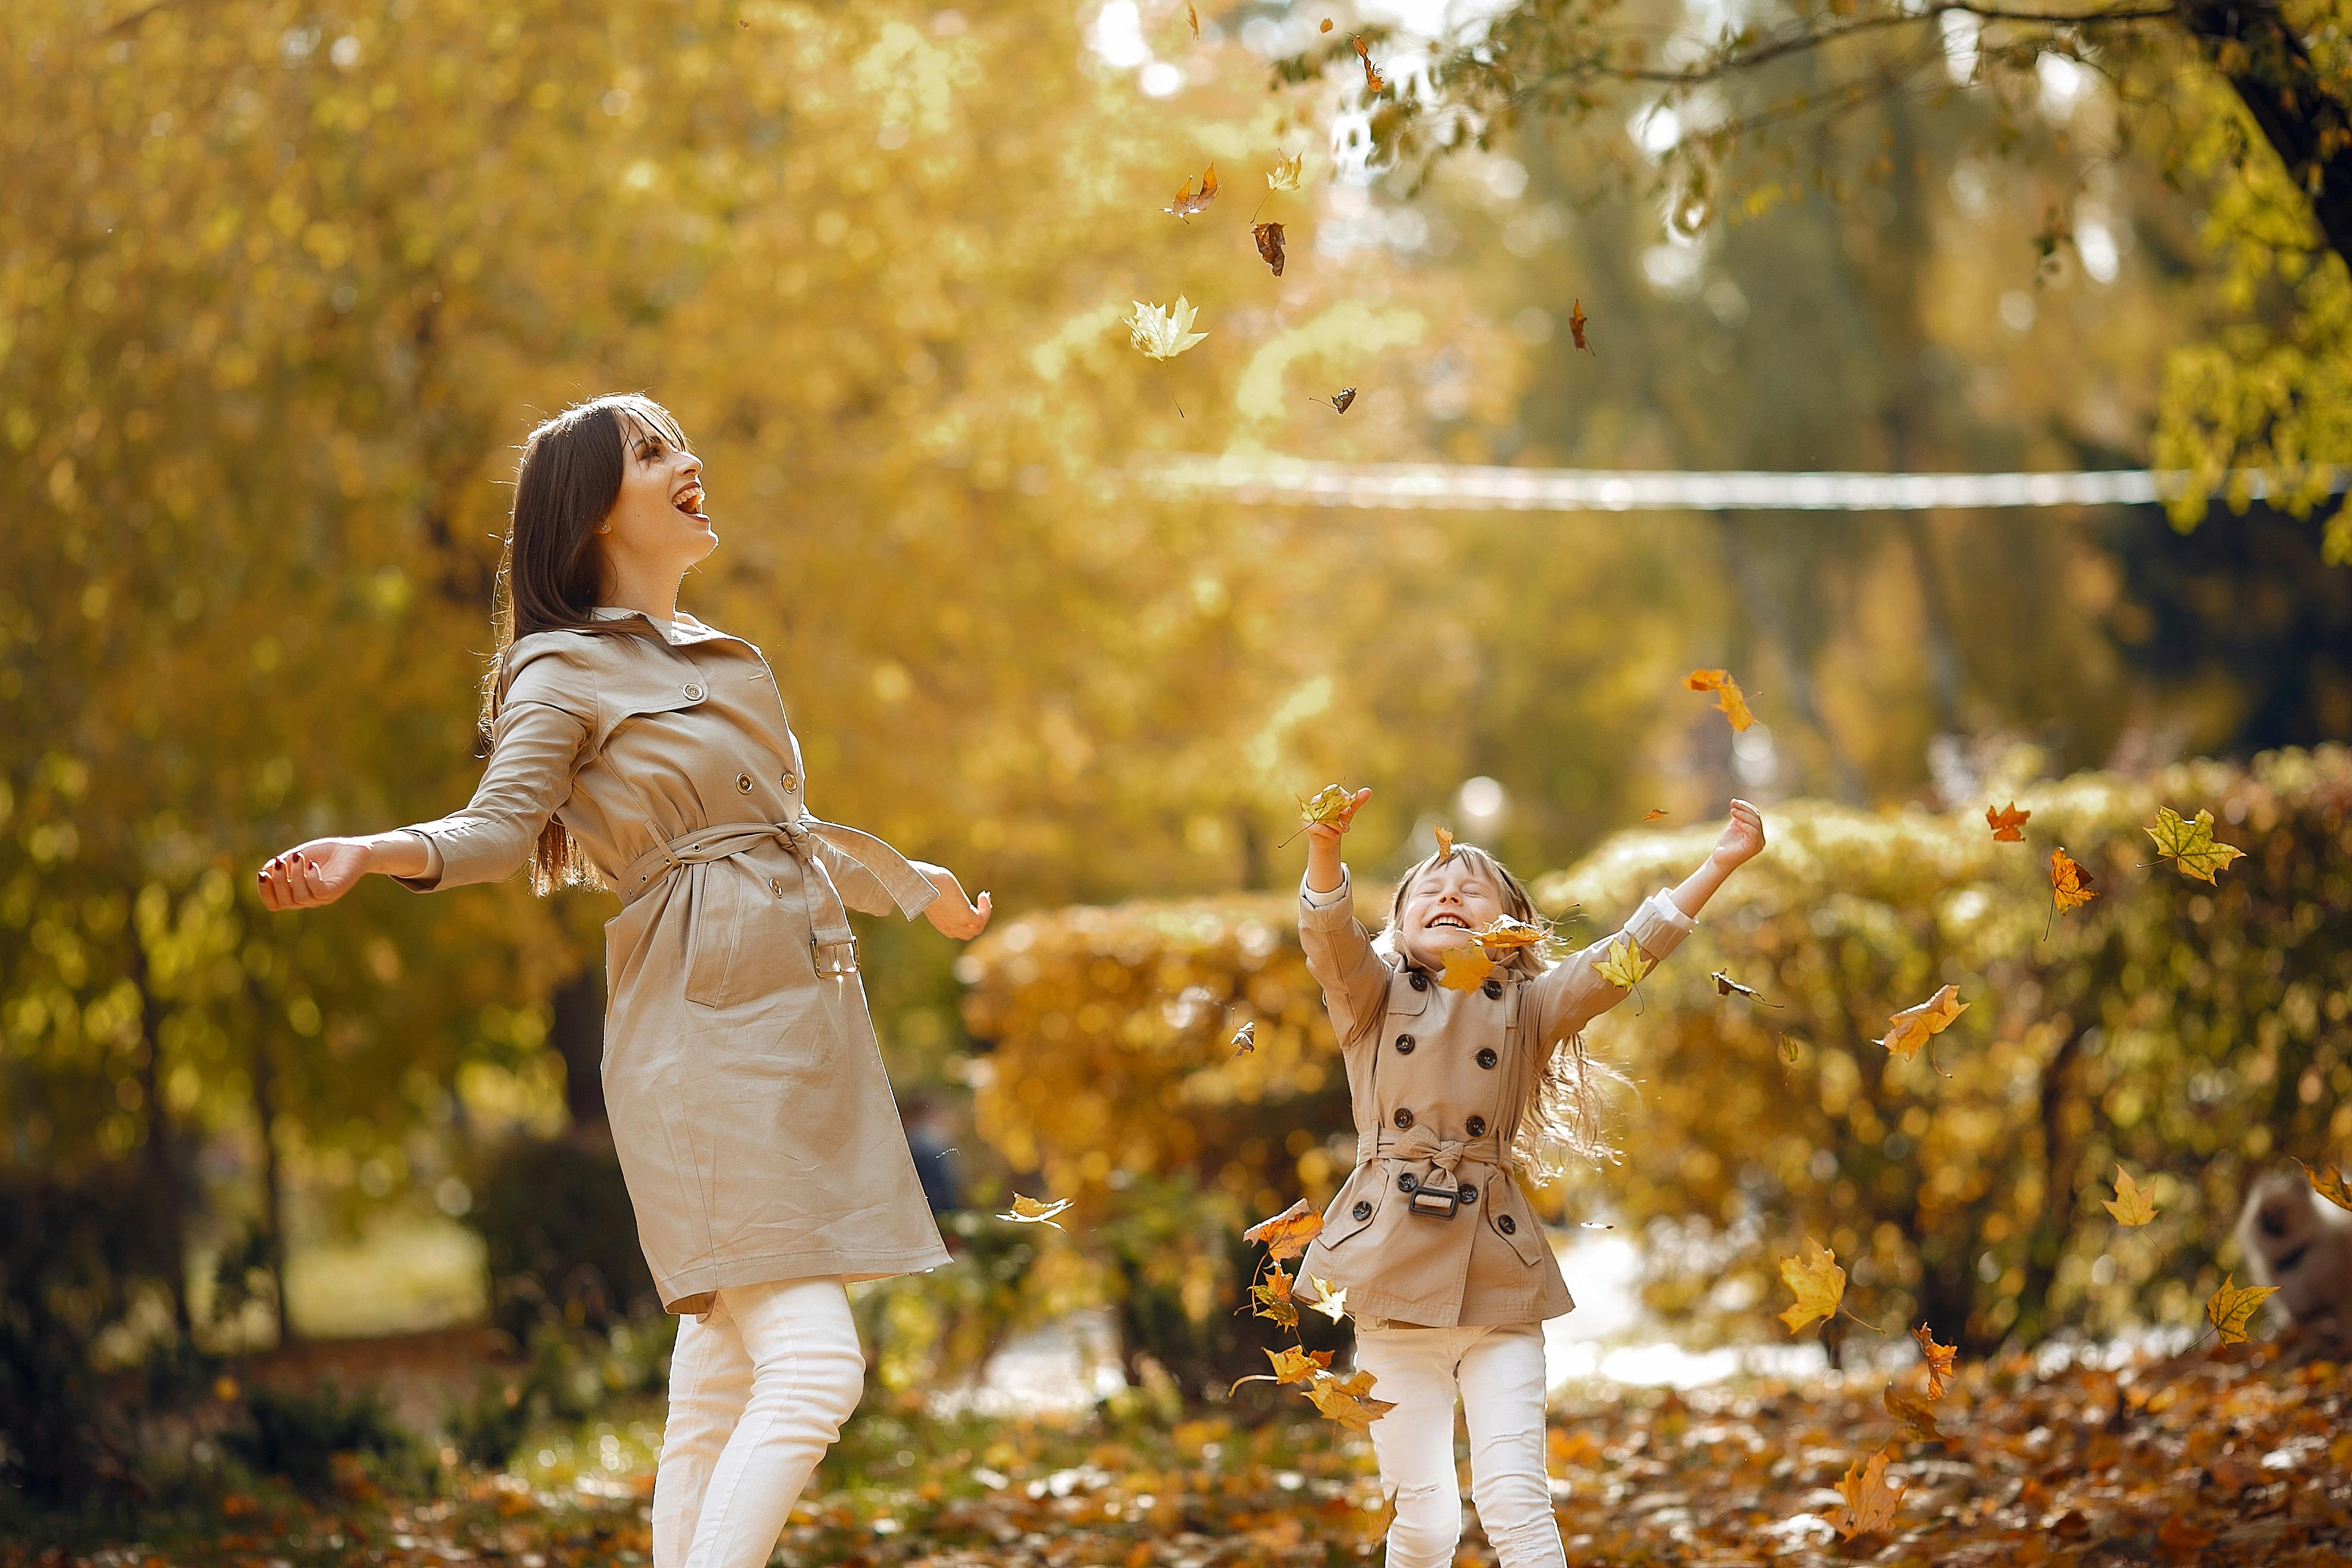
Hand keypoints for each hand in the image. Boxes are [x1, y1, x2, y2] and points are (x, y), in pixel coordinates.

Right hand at [257, 837, 371, 910]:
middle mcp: (308, 899)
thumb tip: (264, 873)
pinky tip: (312, 864)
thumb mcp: (295, 858)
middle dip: (278, 882)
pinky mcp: (336, 890)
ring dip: (295, 875)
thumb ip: (279, 867)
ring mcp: (322, 897)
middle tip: (280, 862)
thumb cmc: (323, 854)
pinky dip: (312, 877)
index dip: (265, 892)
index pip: (274, 904)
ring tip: (300, 857)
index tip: (263, 874)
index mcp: (295, 893)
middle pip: (284, 902)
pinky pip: (319, 891)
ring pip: (300, 897)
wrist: (353, 849)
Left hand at [918, 863, 991, 939]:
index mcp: (940, 923)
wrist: (925, 882)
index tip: (971, 906)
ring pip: (977, 929)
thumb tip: (947, 887)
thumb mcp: (936, 894)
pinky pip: (982, 919)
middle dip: (977, 919)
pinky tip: (983, 895)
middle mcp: (948, 927)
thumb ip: (943, 897)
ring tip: (983, 898)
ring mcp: (957, 923)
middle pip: (969, 934)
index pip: (958, 931)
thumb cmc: (927, 881)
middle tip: (981, 904)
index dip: (967, 922)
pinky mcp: (964, 916)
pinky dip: (986, 908)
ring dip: (984, 914)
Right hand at [1305, 786, 1372, 845]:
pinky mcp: (1308, 824)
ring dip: (1335, 822)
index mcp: (1327, 796)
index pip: (1332, 790)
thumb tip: (1368, 791)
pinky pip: (1317, 826)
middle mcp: (1317, 802)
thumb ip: (1357, 801)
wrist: (1331, 837)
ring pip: (1323, 814)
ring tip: (1345, 829)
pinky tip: (1336, 835)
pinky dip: (1328, 831)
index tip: (1349, 801)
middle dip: (1338, 807)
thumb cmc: (1339, 820)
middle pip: (1326, 801)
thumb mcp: (1349, 811)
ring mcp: (1311, 813)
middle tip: (1349, 812)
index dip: (1341, 794)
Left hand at [1711, 799, 1765, 869]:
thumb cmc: (1725, 845)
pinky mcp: (1753, 847)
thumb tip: (1735, 801)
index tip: (1734, 801)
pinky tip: (1738, 823)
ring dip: (1744, 815)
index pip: (1755, 815)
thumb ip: (1738, 816)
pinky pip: (1754, 833)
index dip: (1746, 806)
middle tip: (1733, 804)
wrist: (1719, 859)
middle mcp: (1760, 838)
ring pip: (1756, 824)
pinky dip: (1747, 826)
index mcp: (1756, 832)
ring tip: (1732, 811)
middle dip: (1745, 809)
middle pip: (1756, 818)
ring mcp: (1758, 843)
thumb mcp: (1733, 827)